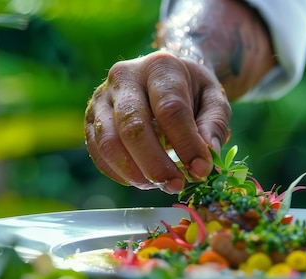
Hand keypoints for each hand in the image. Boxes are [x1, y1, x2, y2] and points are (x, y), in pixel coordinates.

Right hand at [84, 51, 230, 193]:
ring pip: (109, 141)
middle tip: (175, 185)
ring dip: (134, 172)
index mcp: (160, 66)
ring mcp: (102, 97)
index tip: (201, 170)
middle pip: (133, 126)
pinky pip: (97, 151)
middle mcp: (124, 77)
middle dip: (155, 163)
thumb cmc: (191, 90)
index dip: (186, 143)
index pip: (170, 109)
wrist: (161, 76)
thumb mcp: (214, 97)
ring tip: (158, 185)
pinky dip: (118, 172)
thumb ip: (214, 123)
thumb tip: (207, 154)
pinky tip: (141, 179)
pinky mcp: (91, 118)